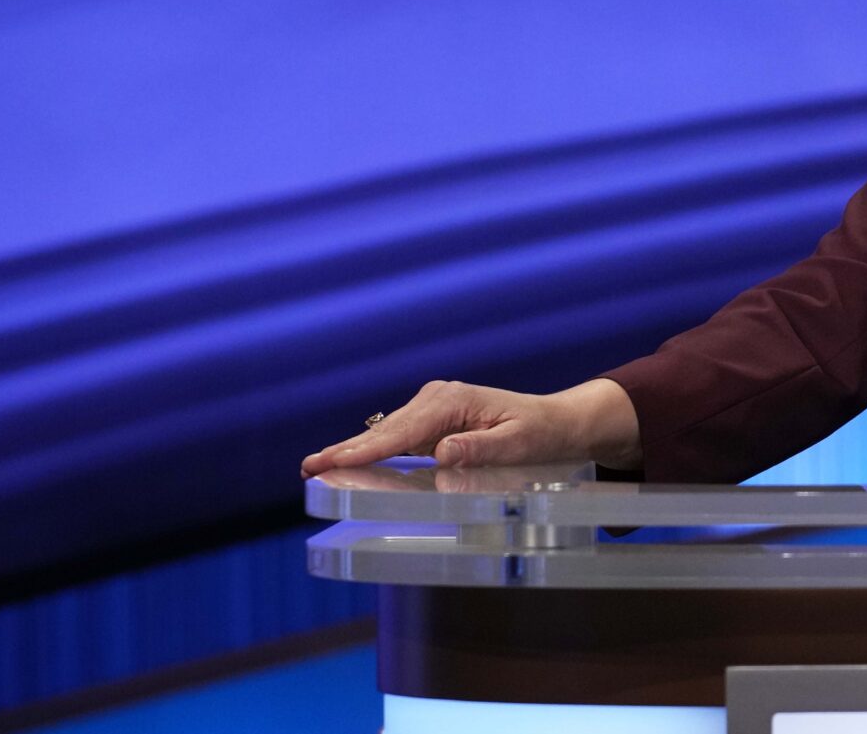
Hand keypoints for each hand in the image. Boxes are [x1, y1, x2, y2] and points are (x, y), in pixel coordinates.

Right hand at [299, 378, 640, 476]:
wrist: (557, 422)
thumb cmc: (541, 433)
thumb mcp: (520, 444)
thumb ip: (482, 449)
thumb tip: (443, 452)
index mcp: (454, 401)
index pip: (405, 431)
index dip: (369, 448)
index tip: (338, 461)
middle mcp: (437, 399)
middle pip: (386, 430)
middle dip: (347, 448)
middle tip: (309, 467)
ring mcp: (432, 408)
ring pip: (386, 433)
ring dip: (352, 449)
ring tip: (314, 467)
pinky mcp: (432, 420)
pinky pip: (396, 437)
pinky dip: (370, 449)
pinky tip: (345, 463)